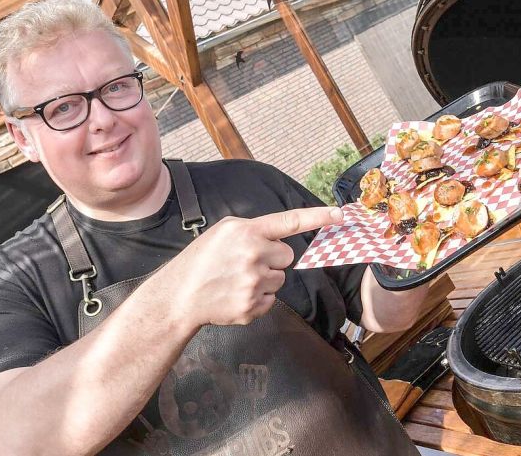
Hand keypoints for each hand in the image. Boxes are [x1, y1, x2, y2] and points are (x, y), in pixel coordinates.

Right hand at [162, 207, 342, 327]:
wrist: (180, 296)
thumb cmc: (203, 260)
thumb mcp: (224, 232)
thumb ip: (255, 230)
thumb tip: (282, 238)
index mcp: (246, 232)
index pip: (289, 221)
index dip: (318, 217)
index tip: (340, 214)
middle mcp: (253, 255)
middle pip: (288, 256)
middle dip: (273, 259)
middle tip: (246, 263)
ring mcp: (253, 283)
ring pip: (281, 279)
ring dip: (266, 280)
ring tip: (238, 280)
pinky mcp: (252, 306)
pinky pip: (273, 299)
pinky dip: (259, 298)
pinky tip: (237, 294)